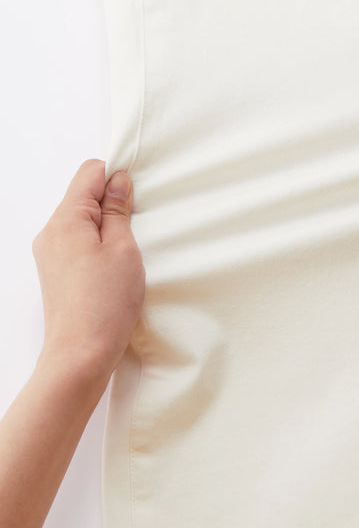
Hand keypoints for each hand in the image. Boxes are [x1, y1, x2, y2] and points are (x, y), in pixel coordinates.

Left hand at [32, 159, 145, 379]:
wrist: (81, 354)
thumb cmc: (105, 304)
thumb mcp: (123, 248)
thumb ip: (118, 210)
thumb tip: (118, 181)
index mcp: (65, 220)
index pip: (89, 173)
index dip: (116, 175)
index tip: (138, 191)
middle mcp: (51, 233)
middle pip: (83, 196)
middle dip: (113, 202)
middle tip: (138, 225)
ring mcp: (51, 253)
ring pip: (82, 220)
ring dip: (107, 225)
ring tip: (128, 250)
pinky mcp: (56, 271)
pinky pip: (78, 242)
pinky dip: (99, 243)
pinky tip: (115, 265)